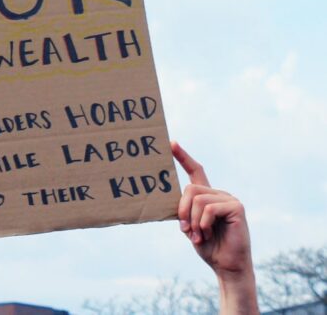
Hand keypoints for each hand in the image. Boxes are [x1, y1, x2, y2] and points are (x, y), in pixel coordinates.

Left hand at [172, 141, 258, 314]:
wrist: (226, 266)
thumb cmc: (208, 246)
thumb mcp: (190, 225)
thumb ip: (183, 209)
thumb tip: (170, 197)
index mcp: (207, 195)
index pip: (195, 170)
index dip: (182, 156)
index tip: (171, 143)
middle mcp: (218, 193)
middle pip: (190, 188)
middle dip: (183, 210)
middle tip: (186, 229)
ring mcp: (229, 198)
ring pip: (198, 198)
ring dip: (194, 220)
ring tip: (199, 235)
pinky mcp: (236, 207)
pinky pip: (209, 208)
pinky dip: (203, 223)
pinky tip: (207, 234)